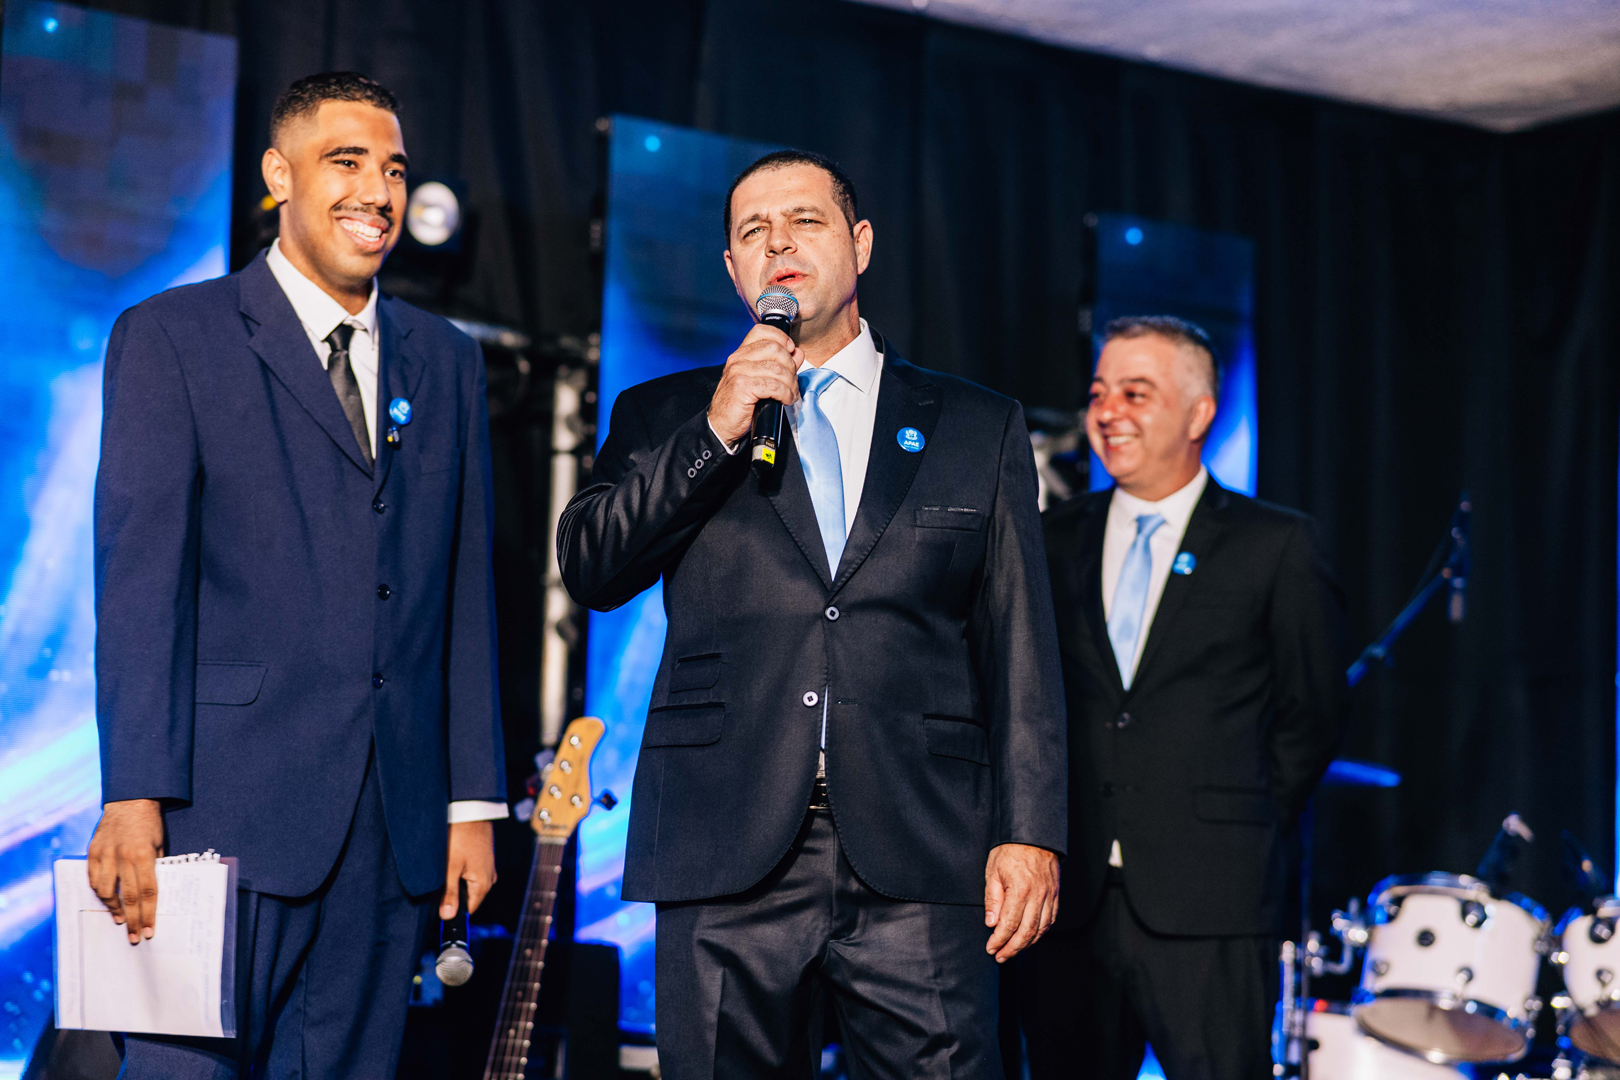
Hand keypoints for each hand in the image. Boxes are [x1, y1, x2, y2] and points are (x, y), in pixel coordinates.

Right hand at [87, 799, 164, 943]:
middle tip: (134, 938)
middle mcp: (123, 857)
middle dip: (132, 920)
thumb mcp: (160, 844)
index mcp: (144, 855)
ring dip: (113, 909)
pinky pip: (93, 879)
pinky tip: (107, 901)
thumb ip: (155, 867)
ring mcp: (105, 855)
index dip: (148, 914)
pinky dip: (99, 892)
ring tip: (120, 920)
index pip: (147, 892)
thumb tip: (151, 893)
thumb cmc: (150, 823)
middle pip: (128, 897)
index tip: (149, 931)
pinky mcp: (92, 852)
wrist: (130, 800)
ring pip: (105, 891)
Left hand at [442, 820, 496, 918]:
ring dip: (455, 880)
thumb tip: (447, 916)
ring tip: (445, 867)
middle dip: (453, 894)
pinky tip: (451, 859)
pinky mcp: (483, 858)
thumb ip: (449, 894)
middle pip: (468, 897)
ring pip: (468, 884)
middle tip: (438, 882)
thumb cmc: (461, 837)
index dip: (453, 911)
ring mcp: (487, 867)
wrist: (471, 810)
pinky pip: (471, 872)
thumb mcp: (451, 868)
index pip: (468, 910)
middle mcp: (490, 878)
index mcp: (484, 884)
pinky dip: (459, 870)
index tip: (438, 907)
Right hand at [707, 323, 802, 445]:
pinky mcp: (742, 387)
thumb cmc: (740, 403)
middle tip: (792, 382)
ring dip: (791, 384)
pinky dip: (785, 394)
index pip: (762, 331)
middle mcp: (738, 359)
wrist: (722, 425)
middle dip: (791, 367)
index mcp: (741, 353)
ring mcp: (739, 372)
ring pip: (778, 369)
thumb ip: (778, 364)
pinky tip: (785, 400)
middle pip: (775, 349)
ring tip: (791, 394)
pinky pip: (773, 385)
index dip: (781, 338)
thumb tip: (797, 353)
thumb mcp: (759, 379)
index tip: (791, 350)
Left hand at [984, 843, 1058, 962]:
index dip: (999, 940)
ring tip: (1013, 951)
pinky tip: (1030, 938)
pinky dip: (1040, 933)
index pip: (1009, 924)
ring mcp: (1049, 896)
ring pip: (1040, 929)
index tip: (991, 948)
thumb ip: (993, 899)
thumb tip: (991, 924)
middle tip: (1000, 956)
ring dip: (1026, 944)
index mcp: (1020, 890)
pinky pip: (1050, 920)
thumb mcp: (993, 871)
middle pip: (1026, 932)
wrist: (1034, 835)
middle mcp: (1038, 896)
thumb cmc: (1010, 850)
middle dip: (1012, 948)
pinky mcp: (1056, 895)